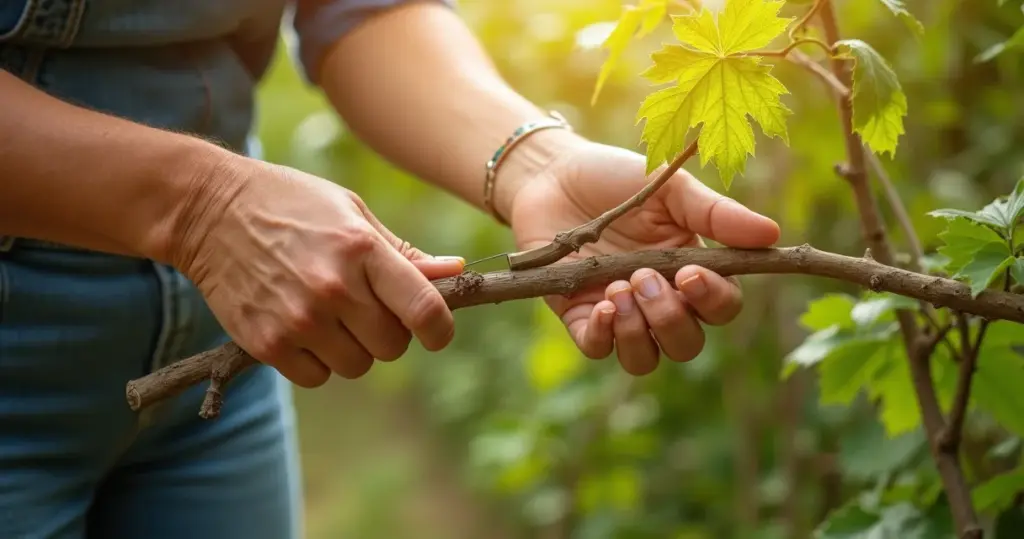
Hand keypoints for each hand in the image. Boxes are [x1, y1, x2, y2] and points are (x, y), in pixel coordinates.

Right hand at [170, 156, 464, 386]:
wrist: (208, 211)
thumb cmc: (292, 205)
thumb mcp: (352, 212)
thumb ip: (402, 252)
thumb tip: (455, 272)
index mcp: (361, 249)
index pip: (424, 310)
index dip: (440, 330)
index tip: (437, 331)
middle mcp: (333, 288)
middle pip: (392, 346)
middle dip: (390, 333)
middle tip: (368, 308)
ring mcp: (298, 319)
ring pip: (357, 365)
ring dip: (354, 348)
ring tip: (330, 313)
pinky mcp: (266, 343)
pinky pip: (318, 377)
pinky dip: (317, 360)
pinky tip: (302, 326)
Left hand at [505, 135, 780, 374]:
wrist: (551, 174)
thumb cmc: (617, 177)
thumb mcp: (670, 189)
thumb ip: (717, 214)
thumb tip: (772, 234)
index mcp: (691, 269)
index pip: (722, 307)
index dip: (713, 301)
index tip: (690, 273)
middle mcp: (660, 299)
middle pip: (686, 344)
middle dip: (671, 319)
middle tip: (644, 277)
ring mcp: (619, 312)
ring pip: (645, 358)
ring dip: (638, 333)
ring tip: (618, 288)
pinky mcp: (579, 316)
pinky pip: (598, 349)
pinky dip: (604, 336)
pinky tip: (602, 305)